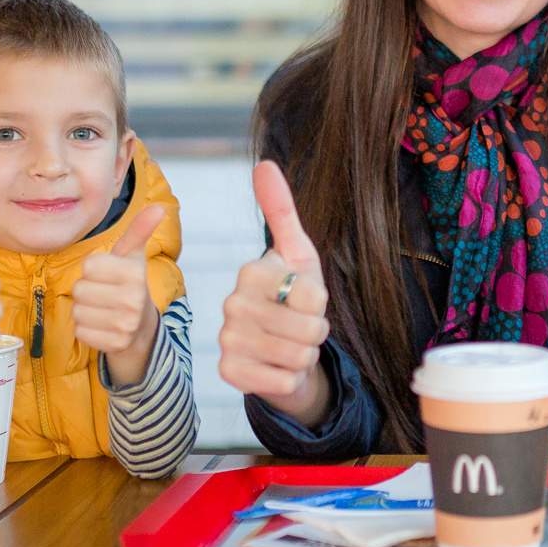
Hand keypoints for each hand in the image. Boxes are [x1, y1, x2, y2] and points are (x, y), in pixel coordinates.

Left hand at [73, 203, 167, 386]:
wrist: (141, 325)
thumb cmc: (129, 283)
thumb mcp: (132, 255)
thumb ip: (139, 229)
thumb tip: (159, 207)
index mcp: (135, 275)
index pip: (88, 266)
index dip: (93, 269)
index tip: (107, 274)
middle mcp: (133, 301)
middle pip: (79, 289)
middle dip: (86, 290)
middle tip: (103, 292)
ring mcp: (124, 325)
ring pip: (77, 311)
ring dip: (84, 309)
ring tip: (102, 308)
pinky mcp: (114, 344)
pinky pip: (80, 332)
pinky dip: (86, 328)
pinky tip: (101, 324)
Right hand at [217, 162, 331, 424]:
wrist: (282, 349)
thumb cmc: (294, 298)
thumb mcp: (299, 254)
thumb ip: (283, 211)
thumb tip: (265, 165)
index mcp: (251, 272)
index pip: (312, 294)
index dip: (320, 302)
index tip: (304, 298)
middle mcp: (231, 304)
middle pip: (308, 328)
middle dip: (316, 332)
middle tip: (301, 328)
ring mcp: (227, 340)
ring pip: (298, 355)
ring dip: (305, 355)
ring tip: (293, 345)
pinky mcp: (230, 373)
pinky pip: (284, 381)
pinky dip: (292, 378)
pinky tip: (278, 367)